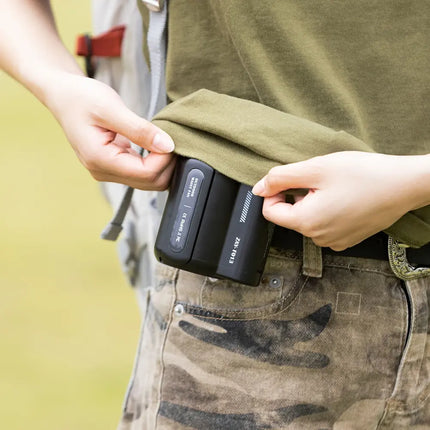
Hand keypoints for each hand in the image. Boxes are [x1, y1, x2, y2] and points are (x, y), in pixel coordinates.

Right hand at [47, 73, 175, 189]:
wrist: (64, 96)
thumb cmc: (82, 97)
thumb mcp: (112, 108)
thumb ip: (140, 129)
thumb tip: (168, 146)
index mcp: (100, 160)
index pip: (147, 173)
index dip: (165, 159)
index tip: (172, 139)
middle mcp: (103, 172)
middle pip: (150, 182)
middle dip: (166, 164)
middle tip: (171, 139)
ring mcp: (107, 172)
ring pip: (148, 181)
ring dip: (161, 164)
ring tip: (162, 139)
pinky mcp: (113, 167)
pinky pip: (141, 173)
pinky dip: (153, 161)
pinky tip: (154, 144)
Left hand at [252, 151, 429, 250]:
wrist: (405, 185)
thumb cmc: (364, 175)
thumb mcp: (316, 168)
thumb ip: (280, 178)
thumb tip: (258, 188)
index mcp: (306, 222)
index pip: (270, 212)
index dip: (274, 191)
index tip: (290, 178)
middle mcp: (318, 238)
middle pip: (290, 215)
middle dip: (298, 195)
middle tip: (320, 179)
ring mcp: (334, 241)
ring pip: (308, 218)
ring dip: (313, 201)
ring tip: (336, 187)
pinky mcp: (347, 239)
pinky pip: (325, 224)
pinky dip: (328, 210)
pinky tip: (345, 197)